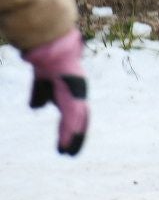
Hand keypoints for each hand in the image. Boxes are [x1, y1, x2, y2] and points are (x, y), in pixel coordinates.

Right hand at [23, 29, 88, 155]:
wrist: (51, 46)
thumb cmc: (47, 61)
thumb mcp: (41, 82)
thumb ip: (40, 94)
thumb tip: (37, 108)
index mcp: (70, 91)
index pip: (74, 113)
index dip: (72, 127)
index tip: (66, 142)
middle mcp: (77, 93)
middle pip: (80, 118)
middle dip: (75, 135)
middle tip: (69, 153)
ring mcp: (77, 93)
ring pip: (78, 119)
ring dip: (73, 136)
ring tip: (67, 152)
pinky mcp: (74, 93)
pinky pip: (73, 115)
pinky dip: (71, 130)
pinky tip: (67, 141)